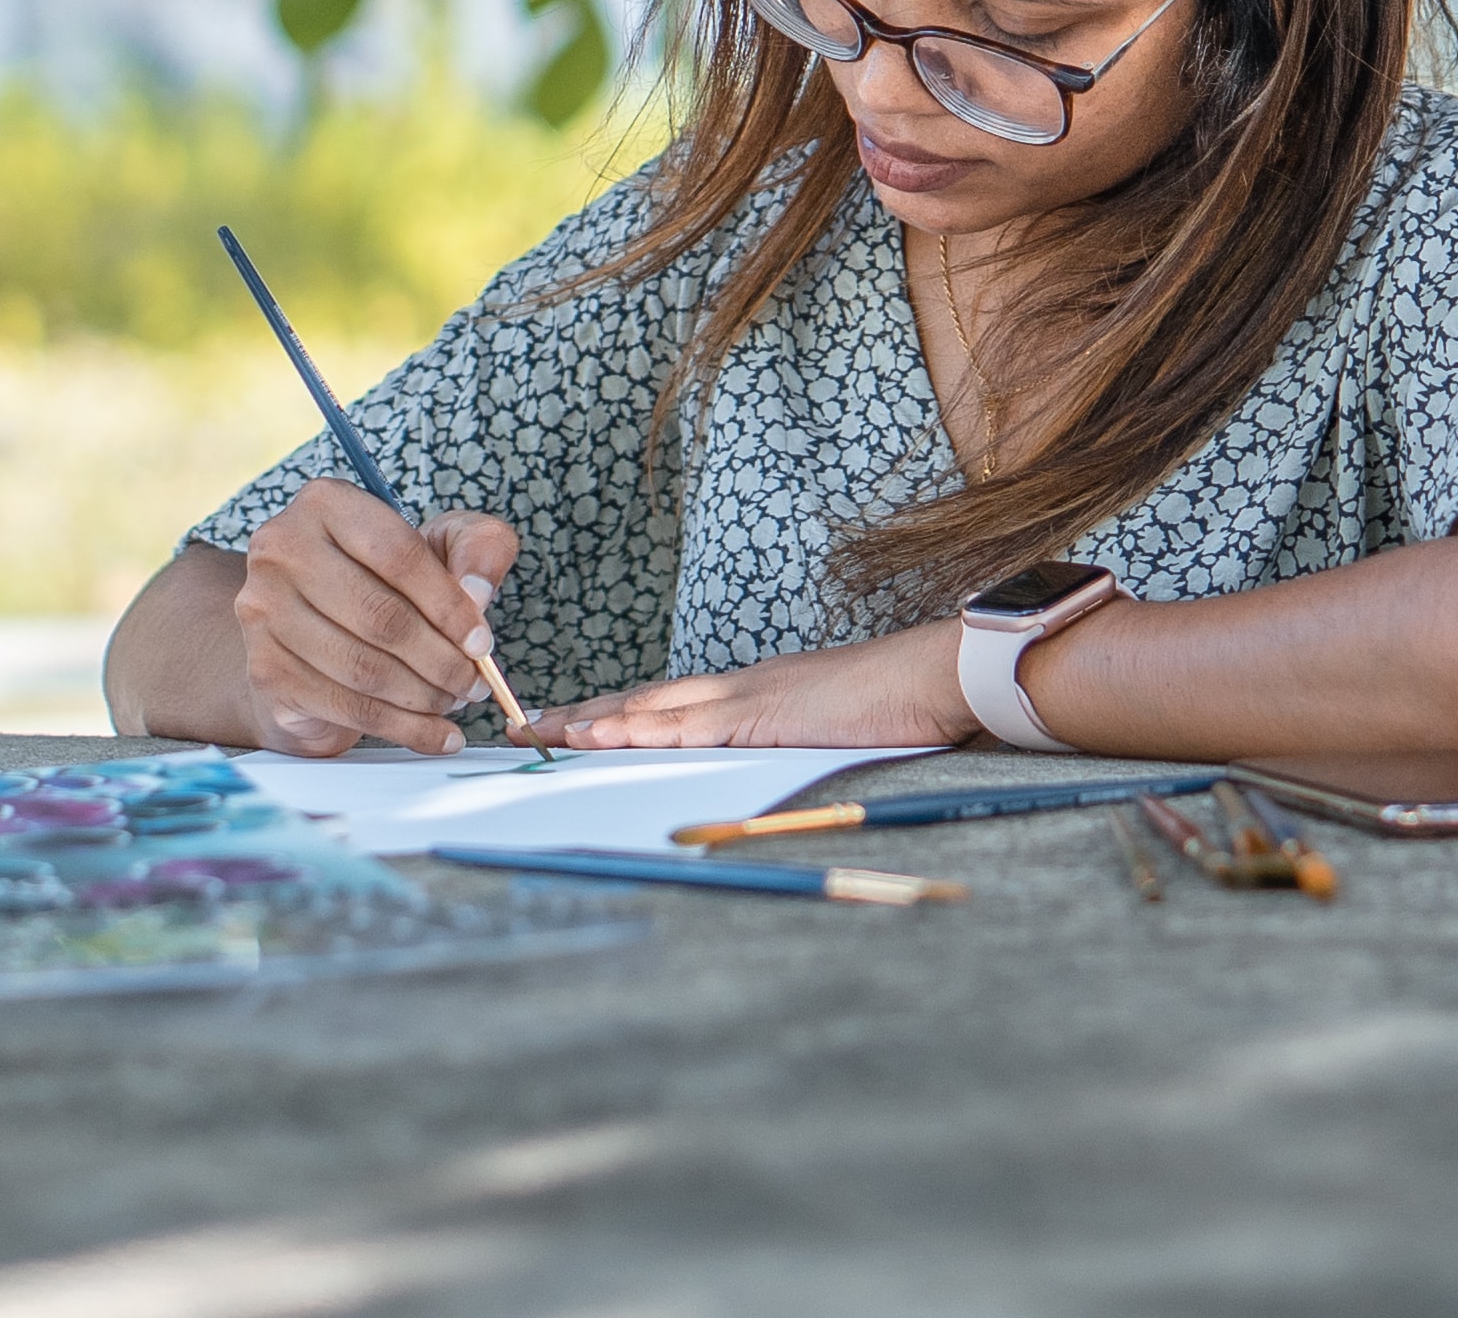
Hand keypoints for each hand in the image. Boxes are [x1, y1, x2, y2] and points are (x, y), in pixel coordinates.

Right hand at [228, 479, 519, 757]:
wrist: (313, 633)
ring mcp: (264, 614)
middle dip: (441, 659)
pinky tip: (436, 734)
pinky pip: (347, 708)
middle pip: (380, 616)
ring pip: (364, 668)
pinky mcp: (266, 671)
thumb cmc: (386, 581)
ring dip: (423, 696)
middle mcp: (280, 551)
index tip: (481, 641)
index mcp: (324, 503)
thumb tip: (477, 593)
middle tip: (474, 683)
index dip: (449, 604)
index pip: (397, 555)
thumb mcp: (443, 544)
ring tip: (454, 702)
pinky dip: (403, 729)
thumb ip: (479, 547)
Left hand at [541, 621, 975, 749]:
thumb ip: (789, 751)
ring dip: (588, 722)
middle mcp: (737, 689)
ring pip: (649, 710)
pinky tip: (593, 737)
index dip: (613, 717)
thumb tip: (759, 781)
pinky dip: (632, 731)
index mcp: (752, 697)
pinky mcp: (759, 714)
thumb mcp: (828, 738)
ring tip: (533, 733)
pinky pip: (682, 726)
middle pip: (641, 702)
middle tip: (521, 729)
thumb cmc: (897, 708)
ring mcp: (745, 697)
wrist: (937, 676)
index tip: (566, 727)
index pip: (666, 707)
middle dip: (579, 717)